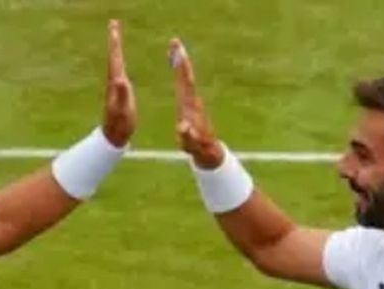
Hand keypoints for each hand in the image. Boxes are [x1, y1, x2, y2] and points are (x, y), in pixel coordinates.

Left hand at [101, 20, 135, 147]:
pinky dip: (119, 60)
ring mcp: (115, 86)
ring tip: (115, 36)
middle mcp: (113, 81)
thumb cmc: (120, 124)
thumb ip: (122, 94)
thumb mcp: (124, 110)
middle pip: (114, 56)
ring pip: (115, 61)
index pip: (116, 58)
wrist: (113, 135)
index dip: (115, 43)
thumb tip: (120, 79)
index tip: (114, 27)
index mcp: (116, 83)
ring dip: (115, 48)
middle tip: (113, 24)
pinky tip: (119, 60)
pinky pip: (118, 69)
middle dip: (114, 40)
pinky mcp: (118, 91)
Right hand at [168, 38, 222, 167]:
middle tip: (175, 42)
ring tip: (175, 48)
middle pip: (186, 75)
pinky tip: (176, 65)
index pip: (185, 83)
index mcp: (190, 106)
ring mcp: (192, 101)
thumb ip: (188, 136)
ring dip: (180, 62)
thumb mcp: (191, 144)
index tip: (177, 53)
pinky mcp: (190, 103)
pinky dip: (179, 72)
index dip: (181, 68)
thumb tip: (183, 128)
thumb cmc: (198, 147)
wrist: (208, 150)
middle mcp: (192, 100)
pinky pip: (183, 83)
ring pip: (185, 77)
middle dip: (180, 58)